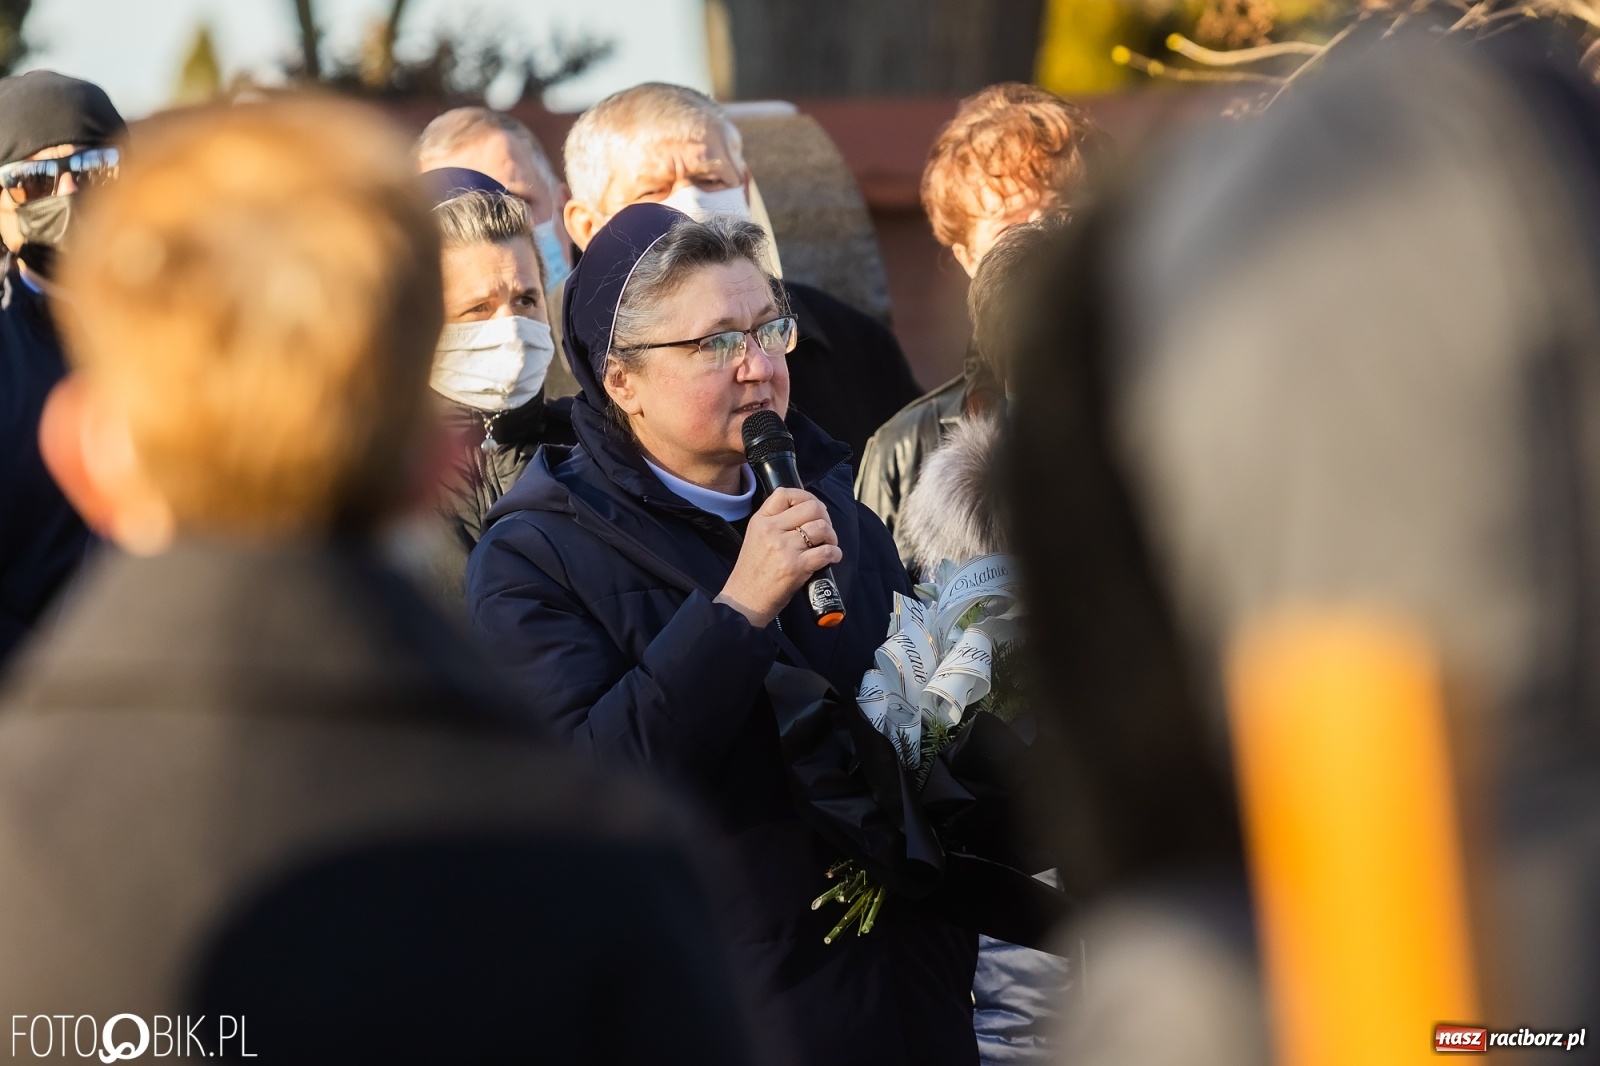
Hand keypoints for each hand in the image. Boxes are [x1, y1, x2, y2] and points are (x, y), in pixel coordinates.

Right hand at [716, 487, 841, 626]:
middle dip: (825, 516)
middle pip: (811, 507)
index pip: (786, 494)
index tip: (813, 509)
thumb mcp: (755, 538)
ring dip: (832, 536)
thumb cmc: (752, 573)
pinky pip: (826, 552)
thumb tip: (806, 511)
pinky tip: (832, 557)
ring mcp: (784, 548)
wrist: (744, 601)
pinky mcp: (796, 567)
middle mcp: (772, 531)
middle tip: (825, 529)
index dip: (805, 497)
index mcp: (761, 521)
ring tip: (829, 544)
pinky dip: (835, 553)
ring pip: (821, 528)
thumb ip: (774, 522)